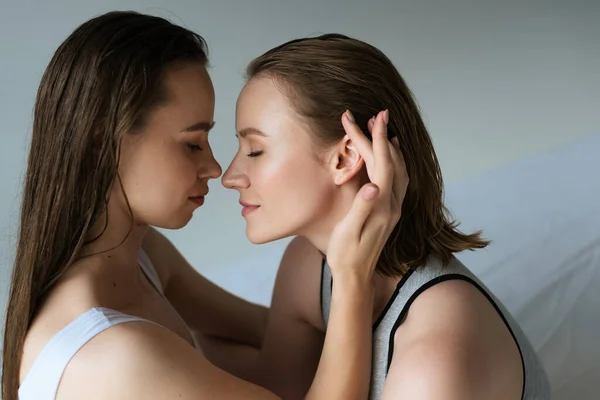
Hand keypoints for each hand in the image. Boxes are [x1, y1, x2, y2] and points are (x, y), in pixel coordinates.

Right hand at [326, 109, 408, 281]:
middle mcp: (393, 205)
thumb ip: (361, 208)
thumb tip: (372, 186)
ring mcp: (393, 208)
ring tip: (382, 129)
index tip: (367, 118)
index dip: (374, 140)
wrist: (355, 277)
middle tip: (376, 114)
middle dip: (383, 136)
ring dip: (391, 147)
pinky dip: (395, 161)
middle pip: (392, 162)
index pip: (381, 165)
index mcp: (382, 207)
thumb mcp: (349, 233)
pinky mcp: (390, 212)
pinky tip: (389, 157)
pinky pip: (398, 179)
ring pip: (399, 169)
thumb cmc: (346, 255)